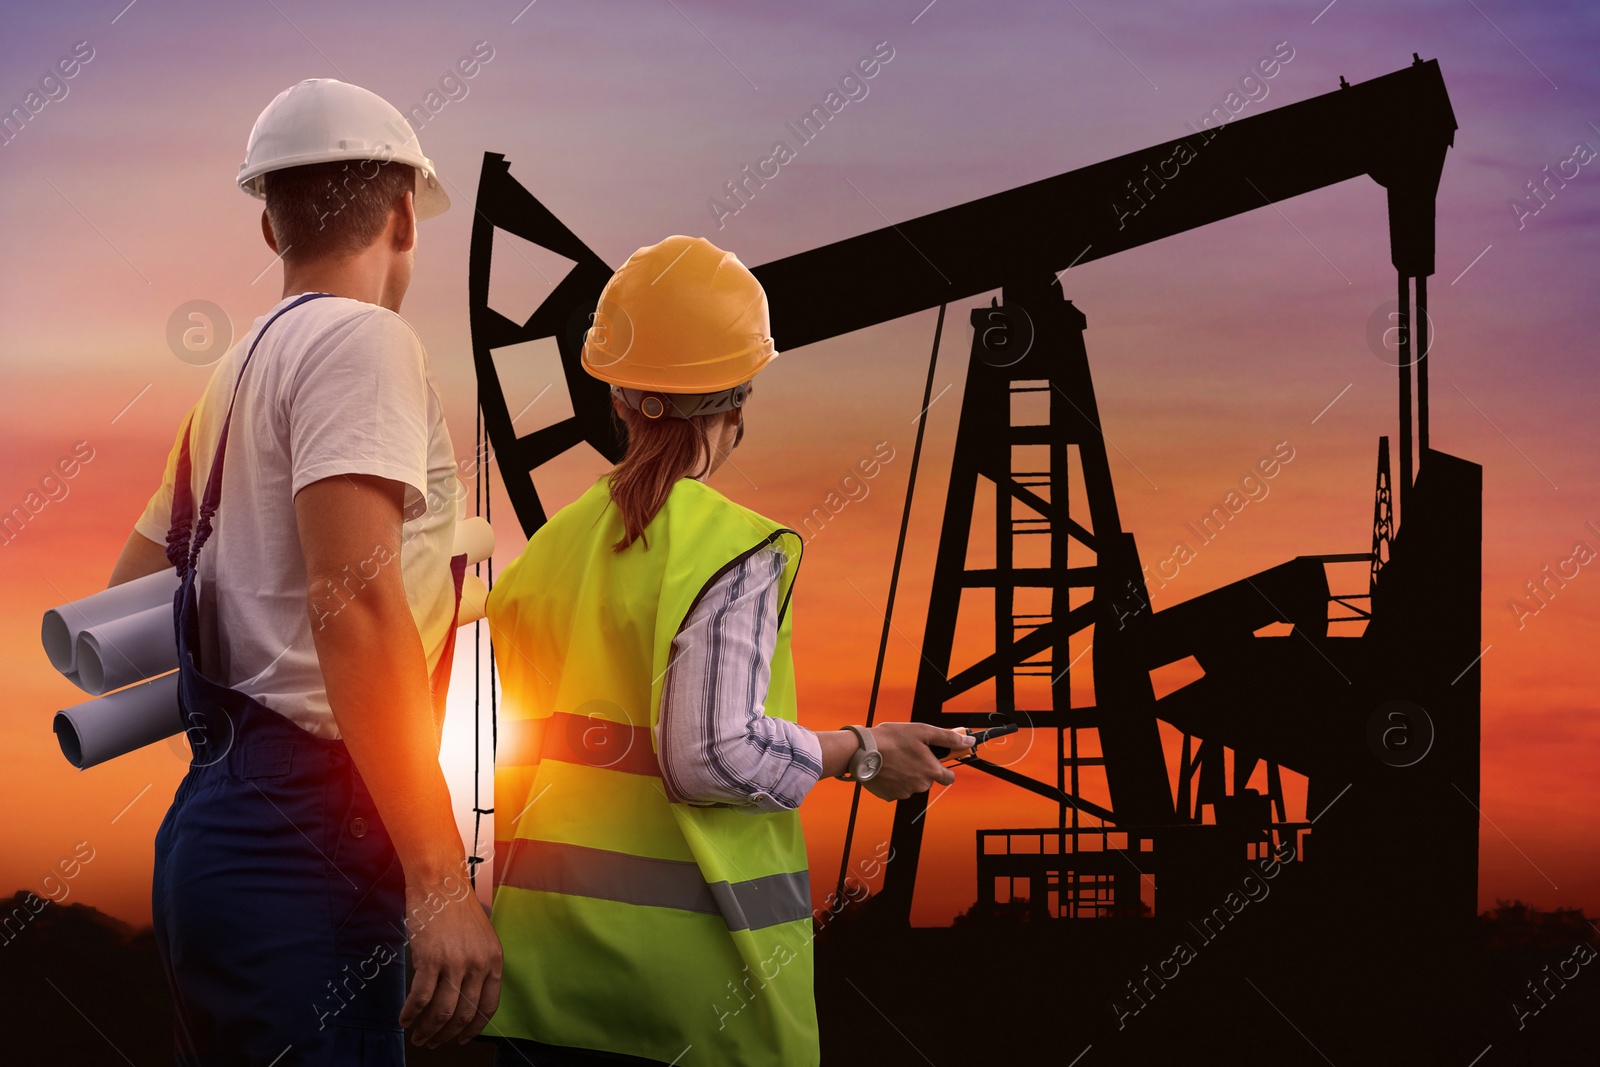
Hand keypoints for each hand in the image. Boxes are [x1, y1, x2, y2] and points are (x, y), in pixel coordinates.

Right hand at [398, 880, 503, 1047]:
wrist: (439, 882)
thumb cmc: (456, 907)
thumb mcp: (481, 937)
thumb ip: (479, 965)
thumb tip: (465, 997)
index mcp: (494, 959)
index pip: (488, 1006)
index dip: (473, 1028)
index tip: (462, 1038)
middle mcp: (478, 964)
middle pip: (464, 1014)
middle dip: (448, 1035)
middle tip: (434, 1042)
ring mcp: (455, 962)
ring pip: (442, 1012)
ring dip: (429, 1031)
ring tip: (419, 1037)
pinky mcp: (430, 959)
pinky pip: (420, 998)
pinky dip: (411, 1014)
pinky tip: (405, 1019)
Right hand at [862, 723, 972, 800]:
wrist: (862, 751)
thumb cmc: (892, 739)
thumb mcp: (923, 731)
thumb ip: (948, 738)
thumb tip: (968, 741)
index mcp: (931, 771)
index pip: (949, 778)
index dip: (944, 767)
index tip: (937, 759)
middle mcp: (920, 786)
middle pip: (927, 779)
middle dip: (921, 768)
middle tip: (909, 752)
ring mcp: (904, 792)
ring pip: (911, 783)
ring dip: (906, 773)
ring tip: (894, 758)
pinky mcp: (889, 796)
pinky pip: (896, 788)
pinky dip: (893, 780)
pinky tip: (886, 767)